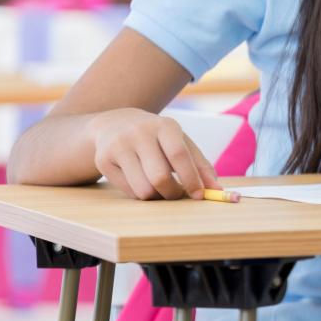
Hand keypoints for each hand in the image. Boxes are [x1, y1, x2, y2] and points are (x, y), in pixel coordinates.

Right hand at [88, 108, 220, 199]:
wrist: (115, 124)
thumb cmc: (157, 138)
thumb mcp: (180, 142)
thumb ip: (201, 165)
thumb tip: (217, 190)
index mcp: (164, 125)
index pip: (179, 155)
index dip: (191, 179)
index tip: (200, 195)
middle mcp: (139, 133)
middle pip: (160, 177)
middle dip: (173, 193)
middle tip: (176, 193)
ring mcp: (119, 146)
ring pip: (143, 190)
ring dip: (157, 196)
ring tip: (159, 186)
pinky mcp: (103, 160)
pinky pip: (129, 192)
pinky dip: (141, 194)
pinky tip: (141, 181)